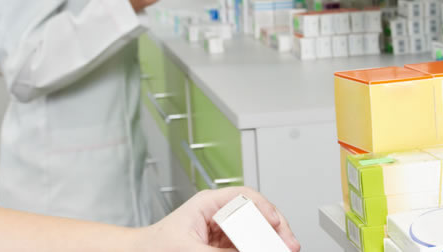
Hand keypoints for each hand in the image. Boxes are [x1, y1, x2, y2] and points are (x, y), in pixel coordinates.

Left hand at [134, 188, 300, 251]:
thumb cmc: (154, 246)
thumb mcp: (188, 249)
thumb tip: (249, 250)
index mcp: (209, 204)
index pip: (245, 197)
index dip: (265, 209)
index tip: (276, 224)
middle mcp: (219, 216)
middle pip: (257, 215)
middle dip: (276, 229)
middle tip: (289, 244)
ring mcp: (223, 233)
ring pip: (256, 233)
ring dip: (270, 242)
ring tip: (283, 248)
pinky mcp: (222, 248)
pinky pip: (246, 246)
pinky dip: (258, 248)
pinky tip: (266, 250)